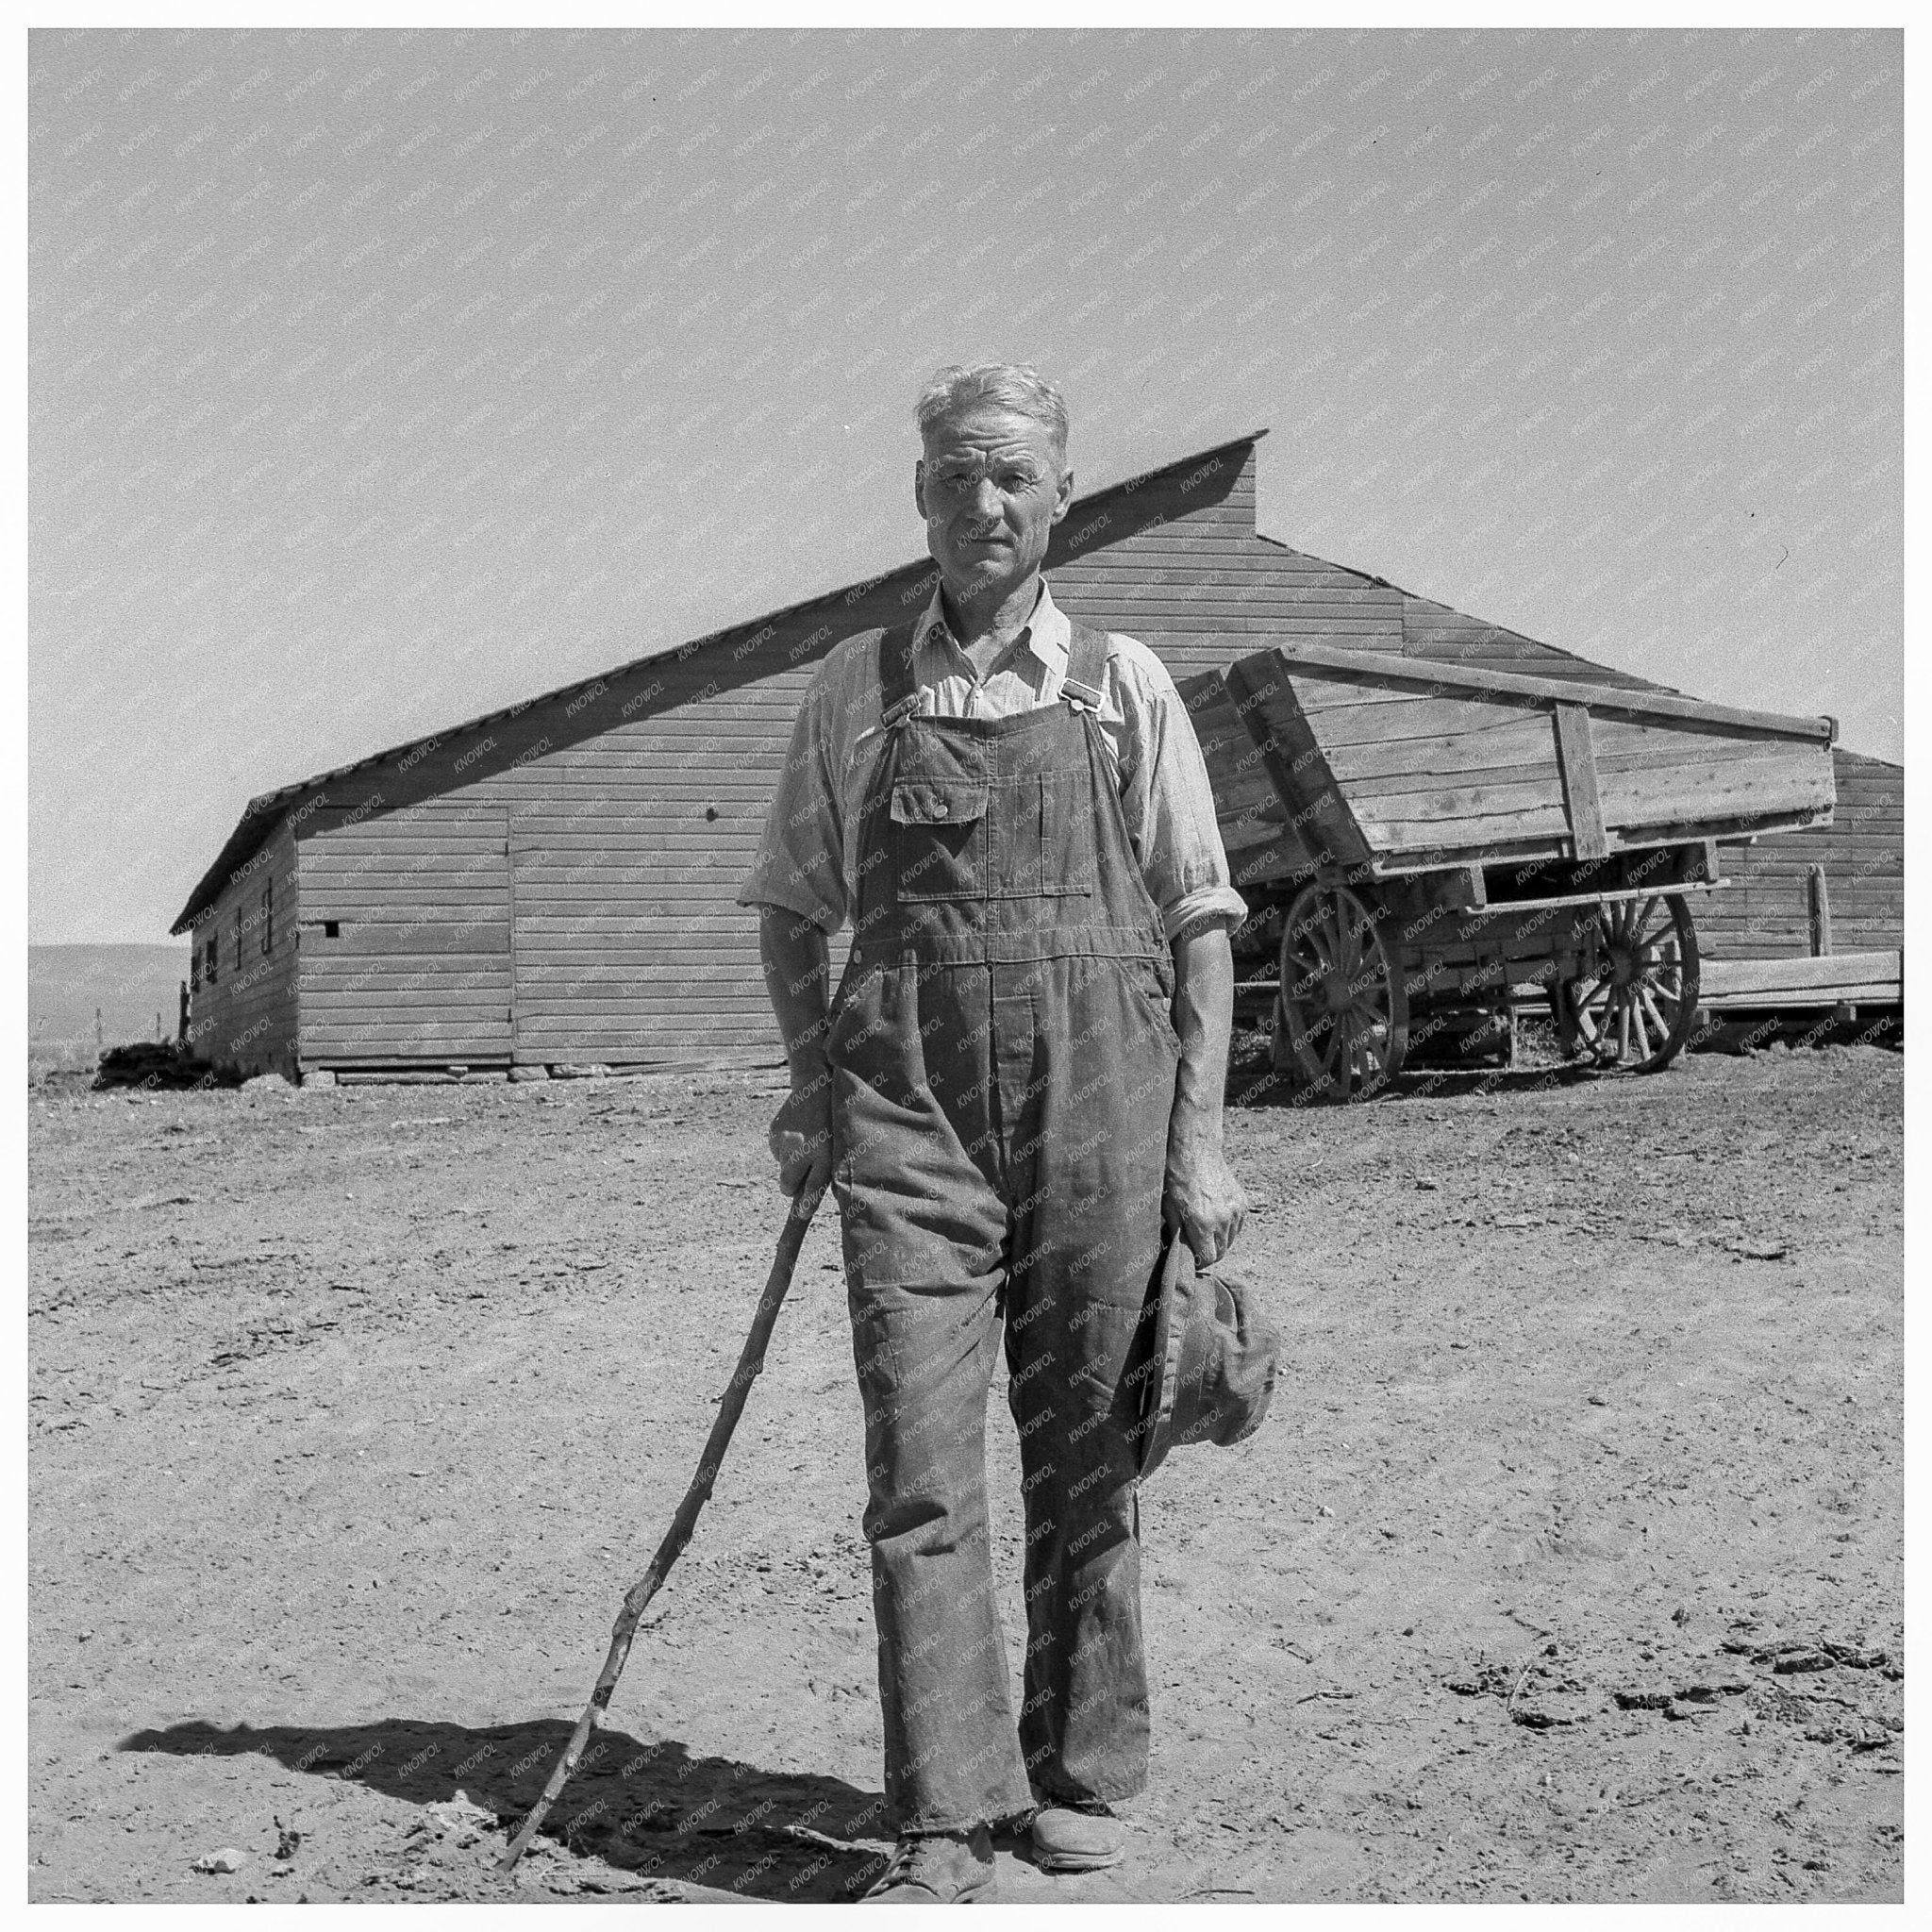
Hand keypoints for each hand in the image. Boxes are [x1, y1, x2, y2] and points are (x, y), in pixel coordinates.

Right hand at [768, 1063, 833, 1203]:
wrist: (815, 1087)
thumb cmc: (833, 1124)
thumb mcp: (837, 1146)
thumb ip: (827, 1171)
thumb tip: (811, 1200)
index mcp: (824, 1151)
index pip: (814, 1185)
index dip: (808, 1203)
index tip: (803, 1215)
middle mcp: (803, 1147)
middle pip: (788, 1184)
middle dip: (791, 1187)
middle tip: (796, 1182)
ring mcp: (785, 1139)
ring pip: (782, 1168)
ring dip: (790, 1164)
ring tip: (805, 1142)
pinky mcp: (773, 1133)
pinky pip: (777, 1153)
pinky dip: (784, 1150)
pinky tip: (795, 1134)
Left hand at [1164, 1131, 1246, 1268]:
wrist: (1196, 1151)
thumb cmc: (1176, 1179)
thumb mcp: (1168, 1209)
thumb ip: (1178, 1235)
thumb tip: (1180, 1255)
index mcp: (1202, 1222)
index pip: (1208, 1259)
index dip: (1198, 1261)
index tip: (1190, 1258)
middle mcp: (1222, 1219)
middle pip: (1221, 1253)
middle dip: (1208, 1253)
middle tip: (1196, 1246)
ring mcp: (1235, 1211)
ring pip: (1230, 1241)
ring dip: (1218, 1242)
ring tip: (1204, 1230)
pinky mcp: (1242, 1203)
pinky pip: (1237, 1227)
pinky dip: (1227, 1228)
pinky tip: (1215, 1218)